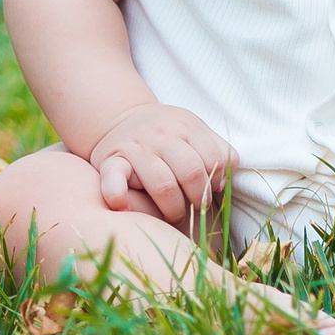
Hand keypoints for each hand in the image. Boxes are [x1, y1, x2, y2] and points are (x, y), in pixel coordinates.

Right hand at [86, 103, 236, 224]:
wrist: (121, 118)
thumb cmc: (166, 135)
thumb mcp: (194, 130)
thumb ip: (216, 150)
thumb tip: (223, 181)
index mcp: (186, 125)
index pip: (213, 158)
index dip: (216, 182)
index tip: (211, 192)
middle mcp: (161, 134)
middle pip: (191, 172)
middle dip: (198, 199)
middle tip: (194, 210)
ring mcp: (135, 147)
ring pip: (163, 184)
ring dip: (173, 209)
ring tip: (174, 216)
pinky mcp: (111, 161)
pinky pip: (114, 179)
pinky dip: (117, 194)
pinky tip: (123, 206)